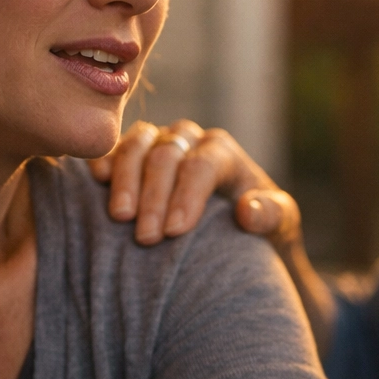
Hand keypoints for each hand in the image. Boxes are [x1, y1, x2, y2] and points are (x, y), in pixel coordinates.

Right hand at [88, 119, 301, 247]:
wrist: (234, 230)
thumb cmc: (259, 226)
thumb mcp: (280, 224)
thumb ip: (272, 215)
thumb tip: (248, 210)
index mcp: (223, 152)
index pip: (203, 165)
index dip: (187, 195)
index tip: (174, 232)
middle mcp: (190, 141)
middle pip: (167, 156)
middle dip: (155, 197)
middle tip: (146, 238)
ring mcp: (158, 143)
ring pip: (138, 145)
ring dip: (126, 179)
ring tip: (120, 216)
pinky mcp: (133, 154)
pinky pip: (115, 147)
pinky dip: (106, 159)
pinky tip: (98, 179)